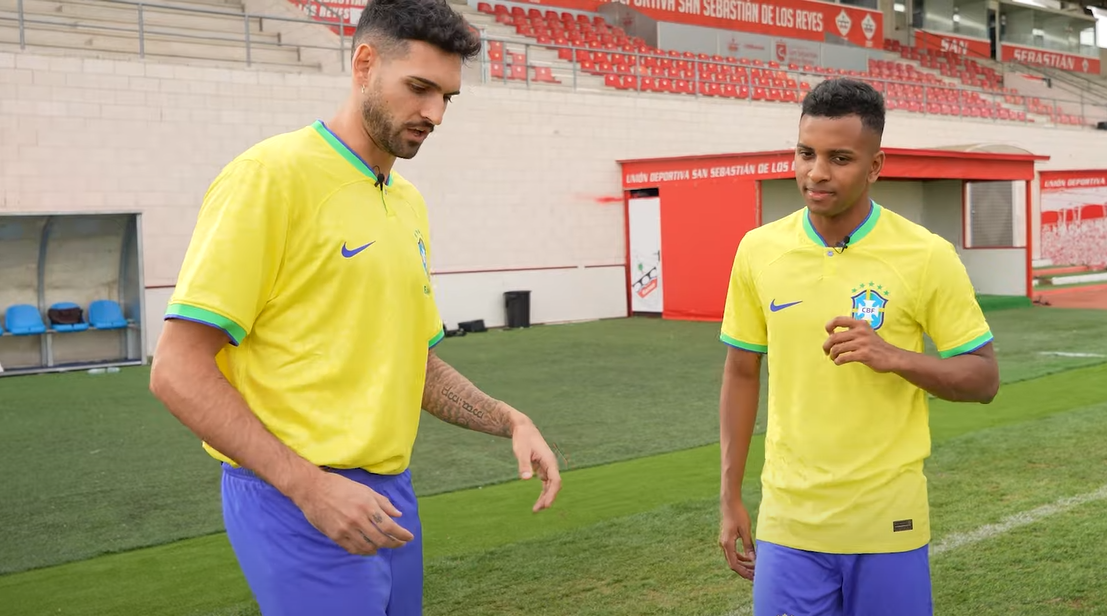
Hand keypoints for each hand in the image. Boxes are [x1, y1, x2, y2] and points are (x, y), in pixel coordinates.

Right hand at [291, 471, 414, 555]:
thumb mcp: (365, 490)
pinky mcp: (335, 536)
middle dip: (394, 544)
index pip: (390, 526)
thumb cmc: (340, 486)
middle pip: (381, 539)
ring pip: (368, 547)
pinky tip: (368, 549)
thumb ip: (383, 503)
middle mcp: (358, 519)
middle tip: (399, 544)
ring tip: (383, 547)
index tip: (408, 538)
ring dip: (379, 549)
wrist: (313, 490)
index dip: (401, 535)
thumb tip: (398, 514)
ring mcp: (346, 529)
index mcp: (368, 506)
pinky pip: (353, 549)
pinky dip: (363, 551)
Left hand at [510, 414, 562, 511]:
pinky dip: (543, 492)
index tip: (546, 505)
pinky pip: (545, 483)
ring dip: (545, 497)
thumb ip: (524, 464)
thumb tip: (526, 479)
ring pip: (550, 485)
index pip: (555, 480)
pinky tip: (538, 501)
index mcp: (549, 461)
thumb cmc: (523, 438)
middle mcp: (551, 465)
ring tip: (536, 509)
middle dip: (548, 498)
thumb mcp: (522, 451)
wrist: (523, 428)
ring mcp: (547, 467)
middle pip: (554, 485)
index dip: (552, 494)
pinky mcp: (542, 468)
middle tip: (537, 510)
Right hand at [719, 497, 755, 580]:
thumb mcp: (745, 531)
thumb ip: (749, 546)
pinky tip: (749, 557)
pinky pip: (733, 552)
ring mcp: (724, 542)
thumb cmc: (738, 514)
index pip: (734, 564)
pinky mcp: (726, 539)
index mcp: (727, 544)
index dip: (744, 572)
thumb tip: (754, 560)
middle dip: (744, 570)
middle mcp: (723, 545)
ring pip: (732, 558)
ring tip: (754, 568)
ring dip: (743, 564)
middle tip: (756, 575)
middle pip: (733, 563)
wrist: (729, 503)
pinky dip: (740, 557)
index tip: (753, 577)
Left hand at [823, 316, 903, 372]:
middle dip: (826, 345)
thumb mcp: (867, 332)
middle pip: (834, 337)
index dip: (829, 326)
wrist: (893, 357)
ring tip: (834, 358)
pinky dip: (838, 361)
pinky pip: (844, 357)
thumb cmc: (876, 345)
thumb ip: (853, 331)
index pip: (838, 320)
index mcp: (860, 324)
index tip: (828, 334)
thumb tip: (832, 335)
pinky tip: (839, 362)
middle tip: (826, 351)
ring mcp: (862, 343)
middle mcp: (860, 331)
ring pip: (837, 348)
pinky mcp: (863, 354)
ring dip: (832, 355)